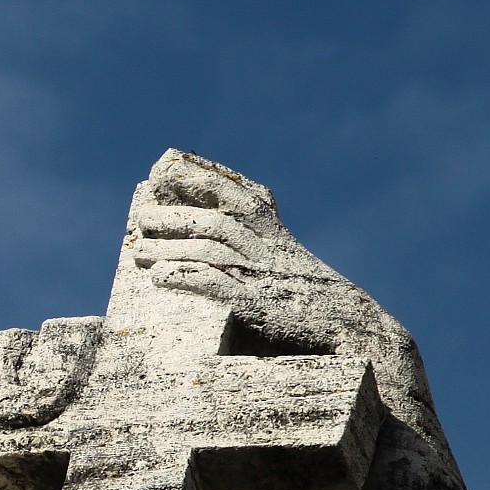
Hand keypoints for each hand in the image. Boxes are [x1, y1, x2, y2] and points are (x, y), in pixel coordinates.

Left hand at [124, 162, 359, 350]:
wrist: (351, 322)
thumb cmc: (306, 292)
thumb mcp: (283, 256)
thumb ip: (252, 238)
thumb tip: (203, 225)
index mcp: (272, 230)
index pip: (233, 192)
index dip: (198, 176)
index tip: (165, 167)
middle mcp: (268, 246)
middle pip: (214, 220)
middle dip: (174, 217)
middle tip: (142, 219)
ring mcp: (264, 275)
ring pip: (211, 251)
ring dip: (170, 250)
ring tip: (138, 253)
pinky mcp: (261, 306)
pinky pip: (220, 286)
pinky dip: (188, 279)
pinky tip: (162, 278)